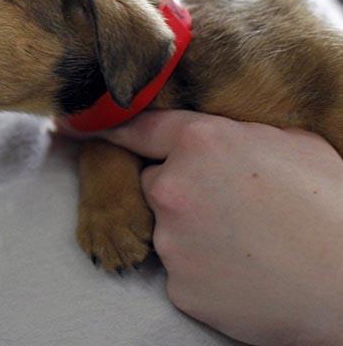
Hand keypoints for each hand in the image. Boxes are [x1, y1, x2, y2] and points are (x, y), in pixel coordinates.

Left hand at [100, 110, 342, 345]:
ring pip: (167, 229)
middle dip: (181, 191)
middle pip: (155, 184)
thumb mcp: (293, 142)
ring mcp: (171, 240)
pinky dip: (204, 272)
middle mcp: (172, 187)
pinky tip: (242, 273)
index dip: (121, 128)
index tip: (97, 128)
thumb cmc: (332, 207)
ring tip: (246, 244)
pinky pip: (181, 272)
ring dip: (192, 234)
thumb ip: (239, 132)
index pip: (141, 128)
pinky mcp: (178, 286)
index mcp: (200, 142)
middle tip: (230, 208)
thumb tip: (219, 132)